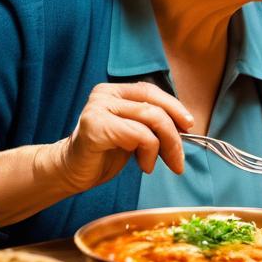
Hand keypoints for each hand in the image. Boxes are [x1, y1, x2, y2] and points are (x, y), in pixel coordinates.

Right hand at [53, 82, 193, 193]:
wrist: (71, 171)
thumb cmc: (104, 153)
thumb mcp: (134, 132)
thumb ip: (153, 122)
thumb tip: (187, 125)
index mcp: (116, 90)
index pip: (152, 92)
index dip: (175, 107)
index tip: (189, 126)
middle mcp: (105, 94)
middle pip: (155, 107)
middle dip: (174, 134)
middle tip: (179, 159)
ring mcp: (98, 108)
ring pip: (151, 119)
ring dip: (164, 146)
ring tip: (156, 165)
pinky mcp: (95, 127)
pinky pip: (138, 134)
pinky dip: (148, 153)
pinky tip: (144, 165)